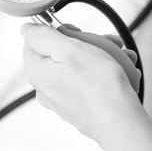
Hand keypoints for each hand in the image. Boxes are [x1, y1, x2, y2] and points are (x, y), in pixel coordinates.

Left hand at [21, 24, 139, 140]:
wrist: (120, 121)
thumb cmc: (98, 85)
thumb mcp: (70, 48)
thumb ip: (44, 36)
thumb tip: (28, 29)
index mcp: (37, 72)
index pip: (34, 41)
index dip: (55, 31)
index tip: (75, 30)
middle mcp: (46, 88)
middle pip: (59, 53)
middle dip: (85, 43)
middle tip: (106, 42)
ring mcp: (63, 100)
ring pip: (79, 67)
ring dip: (101, 56)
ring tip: (122, 56)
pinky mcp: (80, 108)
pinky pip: (89, 83)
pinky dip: (105, 74)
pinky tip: (123, 71)